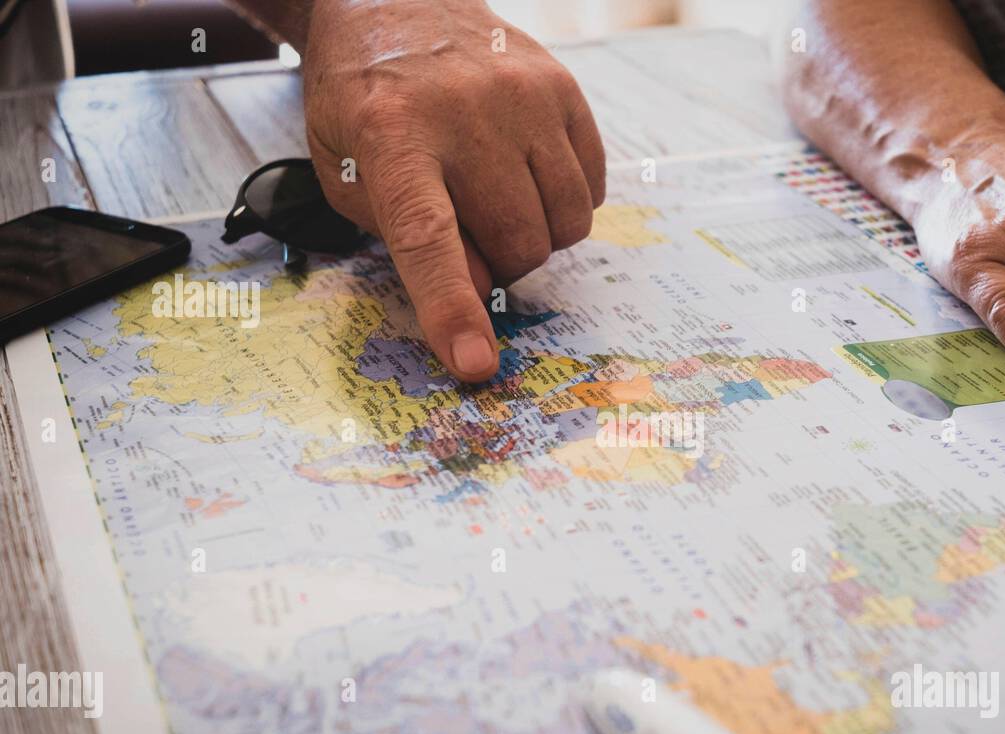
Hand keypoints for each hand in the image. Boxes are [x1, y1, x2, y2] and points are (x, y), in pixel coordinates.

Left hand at [301, 0, 604, 380]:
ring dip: (535, 238)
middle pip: (517, 244)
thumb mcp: (351, 178)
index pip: (430, 238)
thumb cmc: (366, 104)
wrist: (395, 3)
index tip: (476, 363)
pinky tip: (527, 175)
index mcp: (392, 135)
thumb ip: (407, 243)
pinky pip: (591, 188)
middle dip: (498, 264)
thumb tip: (477, 298)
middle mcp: (465, 111)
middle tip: (469, 233)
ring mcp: (523, 95)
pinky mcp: (563, 88)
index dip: (453, 308)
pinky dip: (565, 204)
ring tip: (498, 202)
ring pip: (565, 225)